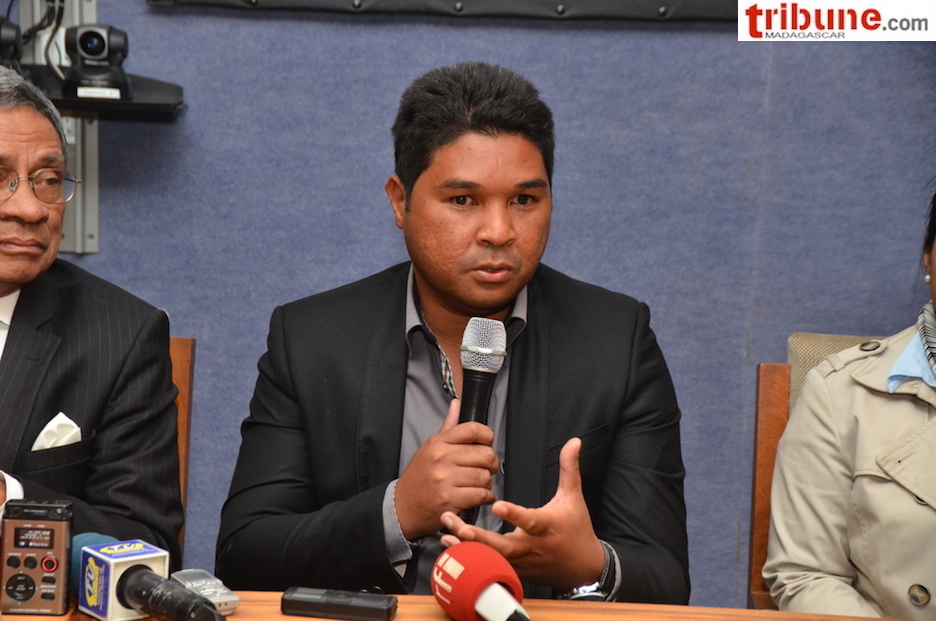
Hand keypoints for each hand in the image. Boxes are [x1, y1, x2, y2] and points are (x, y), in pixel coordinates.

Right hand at [395, 399, 499, 539]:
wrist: (403, 506)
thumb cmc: (419, 476)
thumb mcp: (430, 447)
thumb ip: (448, 426)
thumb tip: (457, 404)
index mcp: (438, 443)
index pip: (473, 429)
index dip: (487, 436)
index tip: (487, 444)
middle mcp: (442, 458)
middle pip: (486, 454)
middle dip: (491, 464)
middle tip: (486, 468)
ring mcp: (445, 479)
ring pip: (485, 476)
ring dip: (487, 483)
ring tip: (479, 484)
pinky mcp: (450, 499)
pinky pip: (481, 495)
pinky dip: (486, 497)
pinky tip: (481, 497)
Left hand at [440, 437, 604, 590]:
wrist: (582, 567)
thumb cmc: (576, 529)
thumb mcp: (573, 497)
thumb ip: (569, 468)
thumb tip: (573, 442)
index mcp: (546, 526)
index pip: (530, 520)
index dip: (514, 515)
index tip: (496, 505)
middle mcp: (531, 546)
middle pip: (503, 546)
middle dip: (480, 538)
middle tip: (459, 525)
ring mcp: (521, 561)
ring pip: (492, 558)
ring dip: (468, 546)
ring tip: (448, 532)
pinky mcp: (514, 569)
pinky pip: (489, 565)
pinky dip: (470, 557)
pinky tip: (450, 545)